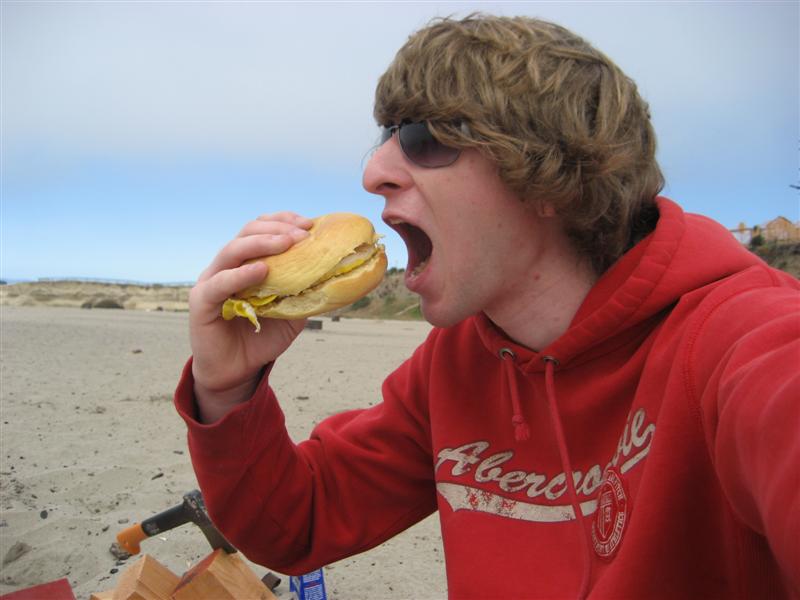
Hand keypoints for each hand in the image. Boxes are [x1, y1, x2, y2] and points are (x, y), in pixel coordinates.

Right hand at [189, 211, 312, 421]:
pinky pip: (220, 283)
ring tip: (287, 243)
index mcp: (246, 261)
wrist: (236, 370)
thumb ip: (305, 291)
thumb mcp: (293, 311)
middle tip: (303, 235)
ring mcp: (212, 280)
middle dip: (277, 229)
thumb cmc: (263, 337)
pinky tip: (262, 271)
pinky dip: (242, 274)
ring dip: (262, 243)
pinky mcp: (202, 301)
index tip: (309, 224)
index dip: (283, 221)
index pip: (261, 228)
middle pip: (247, 232)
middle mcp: (227, 265)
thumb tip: (334, 274)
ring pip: (232, 250)